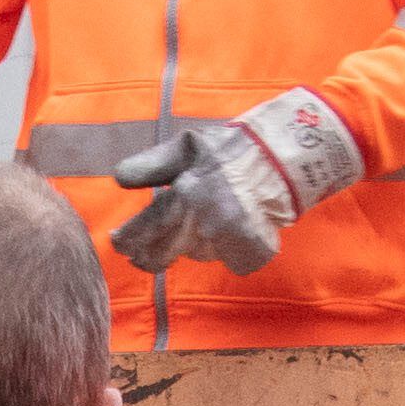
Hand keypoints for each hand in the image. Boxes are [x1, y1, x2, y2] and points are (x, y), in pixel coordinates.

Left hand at [104, 88, 365, 278]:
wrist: (285, 158)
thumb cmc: (231, 149)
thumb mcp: (187, 147)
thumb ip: (151, 165)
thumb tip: (119, 179)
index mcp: (184, 196)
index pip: (142, 231)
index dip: (126, 241)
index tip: (120, 242)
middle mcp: (202, 225)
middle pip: (161, 255)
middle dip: (148, 254)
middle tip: (141, 252)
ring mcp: (226, 244)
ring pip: (194, 254)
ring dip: (192, 242)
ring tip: (206, 216)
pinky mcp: (247, 255)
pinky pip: (224, 258)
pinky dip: (223, 247)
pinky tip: (229, 227)